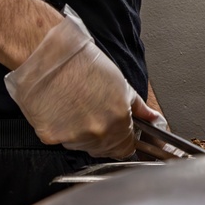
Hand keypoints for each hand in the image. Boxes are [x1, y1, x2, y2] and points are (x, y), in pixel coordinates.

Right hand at [4, 6, 142, 158]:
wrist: (51, 56)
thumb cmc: (84, 63)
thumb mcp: (120, 82)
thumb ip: (139, 107)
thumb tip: (153, 118)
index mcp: (118, 119)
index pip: (126, 148)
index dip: (123, 140)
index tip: (119, 133)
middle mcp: (98, 131)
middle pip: (104, 148)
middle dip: (103, 135)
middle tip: (93, 113)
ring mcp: (74, 136)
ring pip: (82, 146)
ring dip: (82, 134)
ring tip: (76, 107)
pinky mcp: (51, 136)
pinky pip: (61, 140)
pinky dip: (62, 130)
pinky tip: (62, 110)